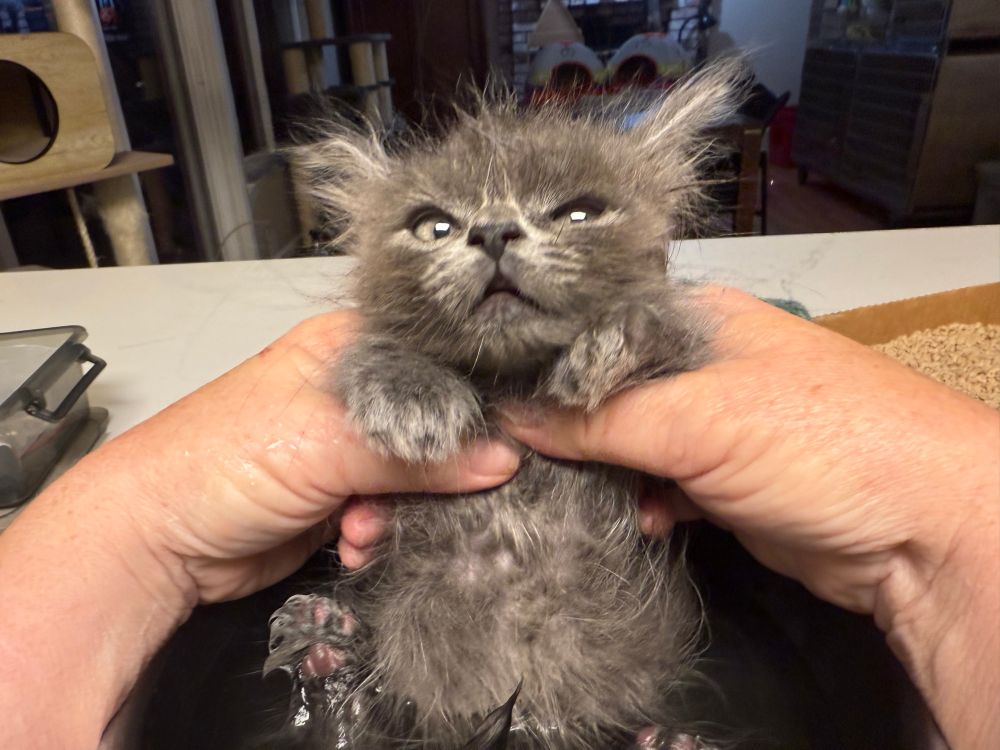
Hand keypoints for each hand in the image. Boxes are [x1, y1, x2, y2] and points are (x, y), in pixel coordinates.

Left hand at [0, 310, 518, 748]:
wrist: (159, 545)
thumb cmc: (219, 461)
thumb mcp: (325, 443)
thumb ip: (419, 452)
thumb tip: (503, 459)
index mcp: (350, 347)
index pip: (439, 360)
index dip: (474, 396)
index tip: (506, 434)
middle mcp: (355, 393)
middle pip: (438, 423)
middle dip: (437, 469)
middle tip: (425, 494)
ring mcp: (349, 448)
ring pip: (421, 475)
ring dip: (404, 510)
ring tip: (363, 525)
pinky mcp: (345, 497)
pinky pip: (396, 512)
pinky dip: (382, 533)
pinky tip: (355, 542)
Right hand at [498, 286, 998, 748]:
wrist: (921, 533)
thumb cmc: (830, 443)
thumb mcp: (700, 419)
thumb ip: (601, 419)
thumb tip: (515, 419)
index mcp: (696, 318)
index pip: (593, 328)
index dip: (542, 359)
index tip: (491, 394)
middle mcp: (700, 364)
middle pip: (605, 389)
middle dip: (567, 426)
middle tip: (518, 456)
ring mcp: (713, 424)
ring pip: (627, 443)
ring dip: (602, 473)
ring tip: (572, 492)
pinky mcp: (723, 481)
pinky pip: (657, 486)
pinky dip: (642, 503)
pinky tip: (639, 519)